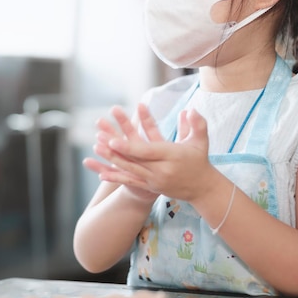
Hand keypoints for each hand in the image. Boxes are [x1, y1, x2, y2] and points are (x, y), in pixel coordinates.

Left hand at [91, 103, 217, 201]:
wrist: (202, 188)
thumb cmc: (200, 159)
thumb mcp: (200, 140)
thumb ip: (197, 123)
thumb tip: (190, 109)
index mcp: (171, 157)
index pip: (146, 152)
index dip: (128, 146)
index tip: (113, 140)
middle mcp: (161, 171)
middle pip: (134, 161)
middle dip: (114, 152)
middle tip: (98, 141)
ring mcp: (154, 181)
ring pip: (129, 171)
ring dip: (111, 161)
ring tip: (96, 150)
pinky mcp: (150, 187)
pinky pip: (130, 182)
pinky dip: (116, 178)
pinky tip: (100, 174)